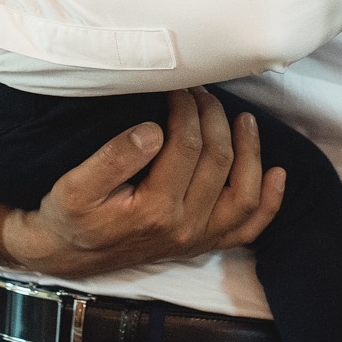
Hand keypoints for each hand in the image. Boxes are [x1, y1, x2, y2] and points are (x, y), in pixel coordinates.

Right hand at [0, 89, 285, 278]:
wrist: (64, 256)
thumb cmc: (68, 216)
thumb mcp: (75, 186)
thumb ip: (114, 157)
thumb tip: (154, 130)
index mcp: (156, 210)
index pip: (187, 145)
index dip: (186, 108)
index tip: (176, 85)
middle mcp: (185, 228)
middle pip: (218, 160)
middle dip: (213, 118)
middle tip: (200, 91)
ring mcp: (197, 239)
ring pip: (243, 193)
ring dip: (250, 152)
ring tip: (244, 119)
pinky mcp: (201, 244)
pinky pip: (247, 228)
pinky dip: (268, 202)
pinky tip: (276, 174)